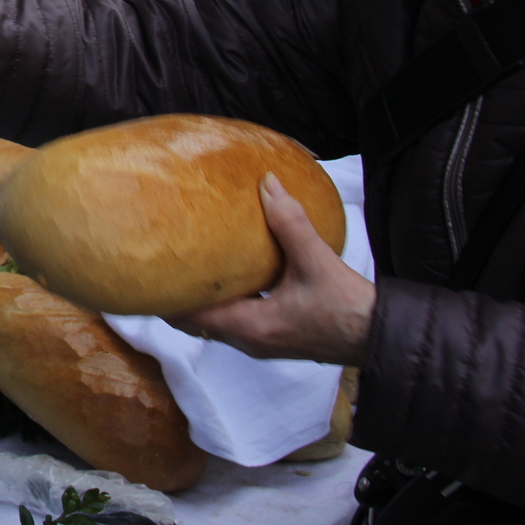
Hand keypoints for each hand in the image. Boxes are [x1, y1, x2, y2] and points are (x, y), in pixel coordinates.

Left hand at [165, 173, 374, 365]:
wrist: (382, 337)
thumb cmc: (350, 309)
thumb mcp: (317, 262)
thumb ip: (290, 223)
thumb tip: (267, 184)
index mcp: (249, 328)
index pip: (188, 316)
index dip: (162, 297)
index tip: (142, 274)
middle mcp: (248, 340)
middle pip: (194, 320)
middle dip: (175, 294)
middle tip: (158, 262)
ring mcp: (261, 340)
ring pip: (214, 320)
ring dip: (200, 296)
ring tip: (185, 263)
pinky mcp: (275, 335)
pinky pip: (236, 317)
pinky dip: (223, 297)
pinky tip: (228, 271)